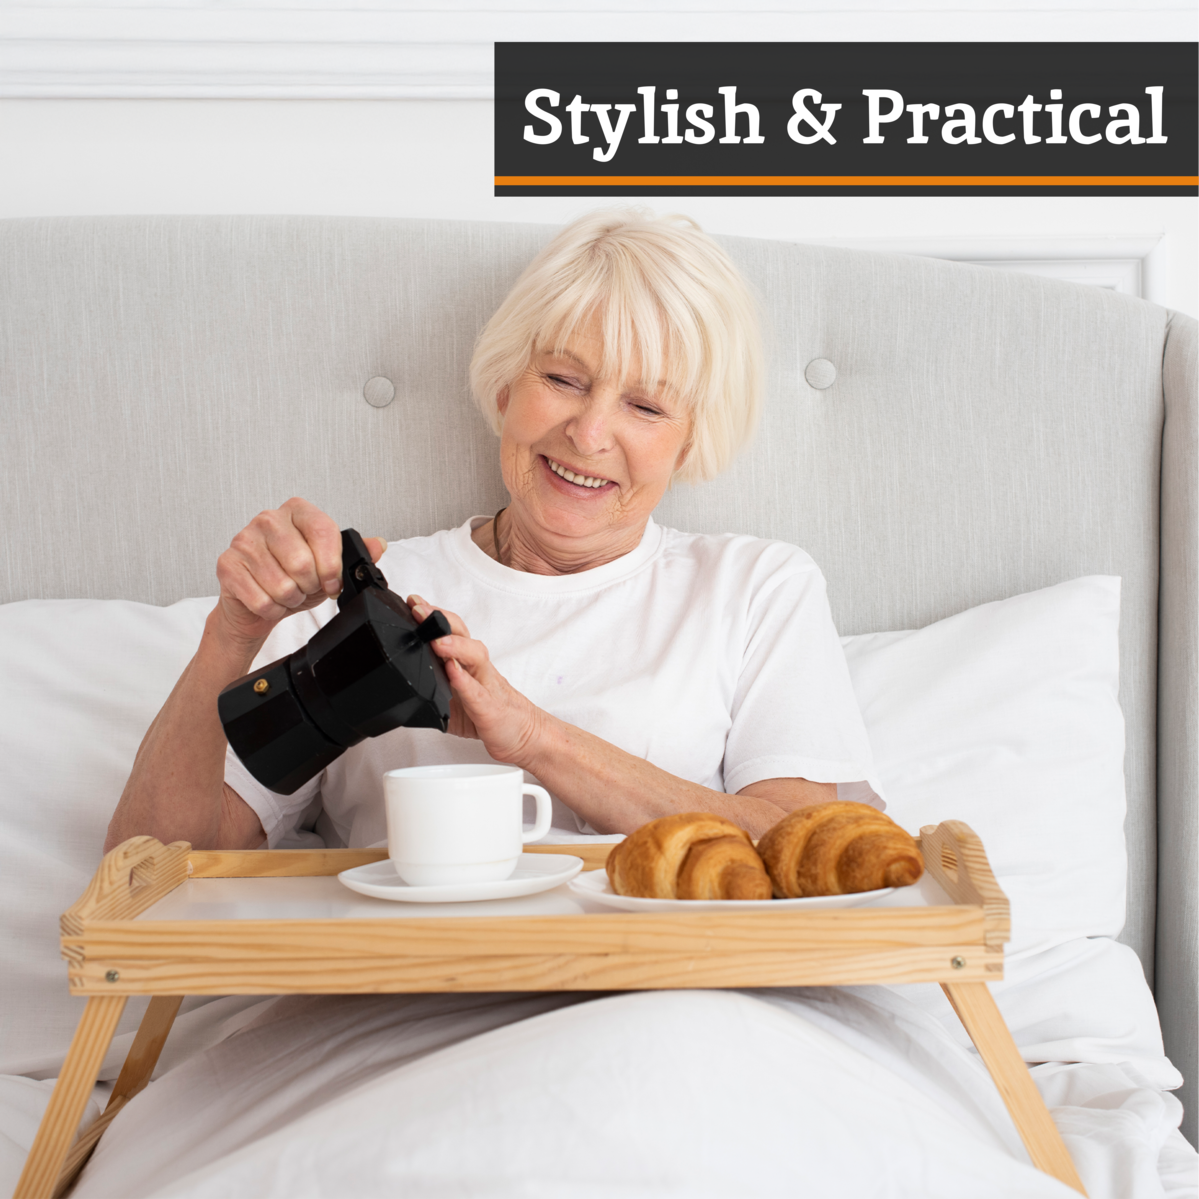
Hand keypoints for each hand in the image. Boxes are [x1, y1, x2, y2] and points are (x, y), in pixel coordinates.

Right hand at [215, 498, 385, 650]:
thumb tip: (378, 545)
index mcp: (297, 511)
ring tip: (288, 593)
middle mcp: (268, 519)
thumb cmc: (293, 578)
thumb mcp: (329, 565)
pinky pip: (261, 599)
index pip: (323, 531)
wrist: (258, 604)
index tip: (332, 581)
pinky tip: (270, 600)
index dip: (332, 565)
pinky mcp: (227, 565)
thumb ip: (355, 554)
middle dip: (309, 586)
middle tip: (305, 587)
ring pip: (282, 585)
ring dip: (291, 599)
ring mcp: (244, 540)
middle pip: (302, 562)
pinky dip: (272, 609)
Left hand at [409, 594, 543, 764]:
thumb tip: (402, 692)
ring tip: (436, 640)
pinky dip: (465, 682)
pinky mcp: (490, 708)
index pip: (448, 632)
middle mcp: (477, 668)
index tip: (413, 601)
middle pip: (462, 634)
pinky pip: (478, 692)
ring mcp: (486, 685)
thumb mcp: (452, 702)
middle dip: (439, 619)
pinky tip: (453, 673)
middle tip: (418, 609)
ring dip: (454, 645)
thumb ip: (431, 693)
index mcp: (466, 664)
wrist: (525, 734)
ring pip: (474, 656)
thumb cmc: (489, 714)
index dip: (431, 615)